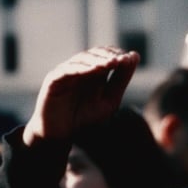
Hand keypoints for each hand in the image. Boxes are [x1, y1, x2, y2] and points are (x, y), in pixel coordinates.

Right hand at [23, 47, 139, 144]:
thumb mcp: (109, 100)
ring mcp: (65, 72)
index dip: (117, 54)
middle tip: (121, 60)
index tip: (130, 59)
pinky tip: (93, 69)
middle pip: (94, 54)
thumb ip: (121, 80)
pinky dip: (80, 68)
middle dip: (108, 56)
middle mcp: (78, 68)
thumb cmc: (85, 117)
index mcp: (92, 72)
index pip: (106, 55)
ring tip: (110, 63)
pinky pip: (66, 70)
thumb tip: (134, 55)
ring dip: (96, 60)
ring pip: (80, 60)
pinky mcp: (53, 80)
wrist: (61, 134)